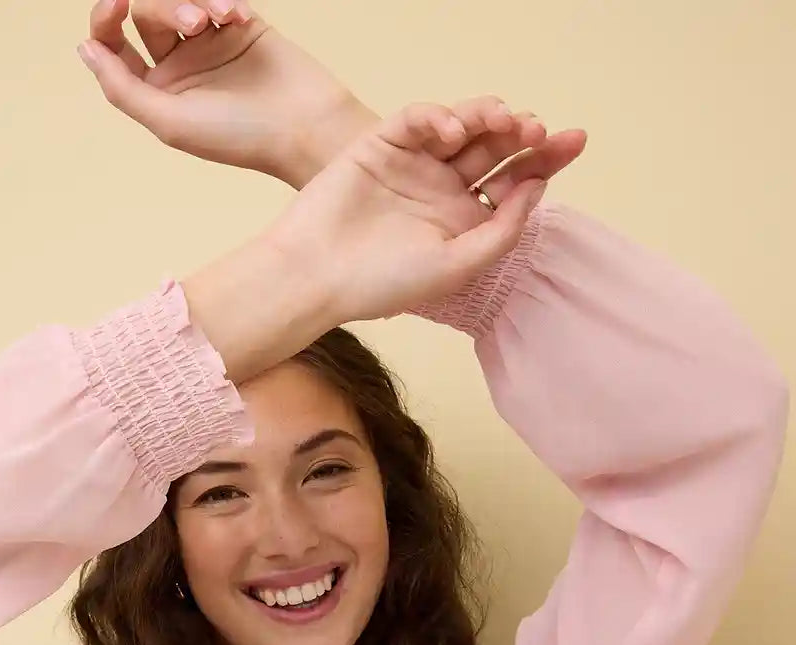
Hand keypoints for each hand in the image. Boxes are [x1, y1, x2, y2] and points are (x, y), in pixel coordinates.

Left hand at [78, 1, 374, 185]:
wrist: (305, 126)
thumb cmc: (240, 135)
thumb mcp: (169, 122)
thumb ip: (121, 88)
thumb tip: (86, 51)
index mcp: (157, 93)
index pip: (114, 45)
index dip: (106, 17)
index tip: (116, 2)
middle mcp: (179, 66)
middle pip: (146, 13)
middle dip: (164, 5)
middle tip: (194, 19)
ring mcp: (208, 44)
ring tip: (215, 15)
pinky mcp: (239, 25)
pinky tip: (236, 13)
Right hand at [265, 101, 585, 322]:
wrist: (316, 275)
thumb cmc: (383, 283)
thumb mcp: (459, 265)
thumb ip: (503, 230)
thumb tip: (538, 186)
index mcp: (463, 221)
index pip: (513, 181)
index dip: (545, 159)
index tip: (574, 140)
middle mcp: (442, 190)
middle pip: (495, 148)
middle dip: (522, 132)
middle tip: (538, 129)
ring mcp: (413, 164)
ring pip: (463, 126)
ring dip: (487, 116)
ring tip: (503, 121)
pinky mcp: (382, 143)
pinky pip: (420, 118)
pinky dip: (440, 116)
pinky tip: (452, 132)